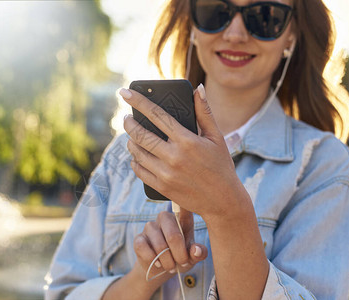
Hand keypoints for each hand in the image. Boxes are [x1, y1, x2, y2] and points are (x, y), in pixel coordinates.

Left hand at [120, 84, 249, 219]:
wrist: (223, 200)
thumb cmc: (221, 165)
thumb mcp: (217, 137)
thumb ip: (205, 112)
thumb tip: (197, 89)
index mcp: (187, 141)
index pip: (157, 115)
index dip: (138, 102)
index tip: (125, 93)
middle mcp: (174, 157)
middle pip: (141, 135)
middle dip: (129, 123)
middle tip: (126, 118)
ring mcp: (166, 174)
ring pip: (137, 153)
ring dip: (131, 142)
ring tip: (131, 136)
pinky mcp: (162, 187)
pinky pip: (139, 171)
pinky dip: (135, 161)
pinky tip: (137, 156)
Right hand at [134, 208, 207, 279]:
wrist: (161, 268)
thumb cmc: (180, 257)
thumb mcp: (193, 256)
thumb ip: (199, 253)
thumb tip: (197, 250)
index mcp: (181, 218)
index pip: (185, 209)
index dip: (186, 205)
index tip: (192, 201)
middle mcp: (165, 218)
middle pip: (173, 235)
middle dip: (180, 255)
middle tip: (183, 264)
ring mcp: (150, 226)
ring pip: (160, 245)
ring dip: (168, 262)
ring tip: (171, 267)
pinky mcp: (139, 238)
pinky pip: (144, 248)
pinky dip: (153, 260)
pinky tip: (158, 264)